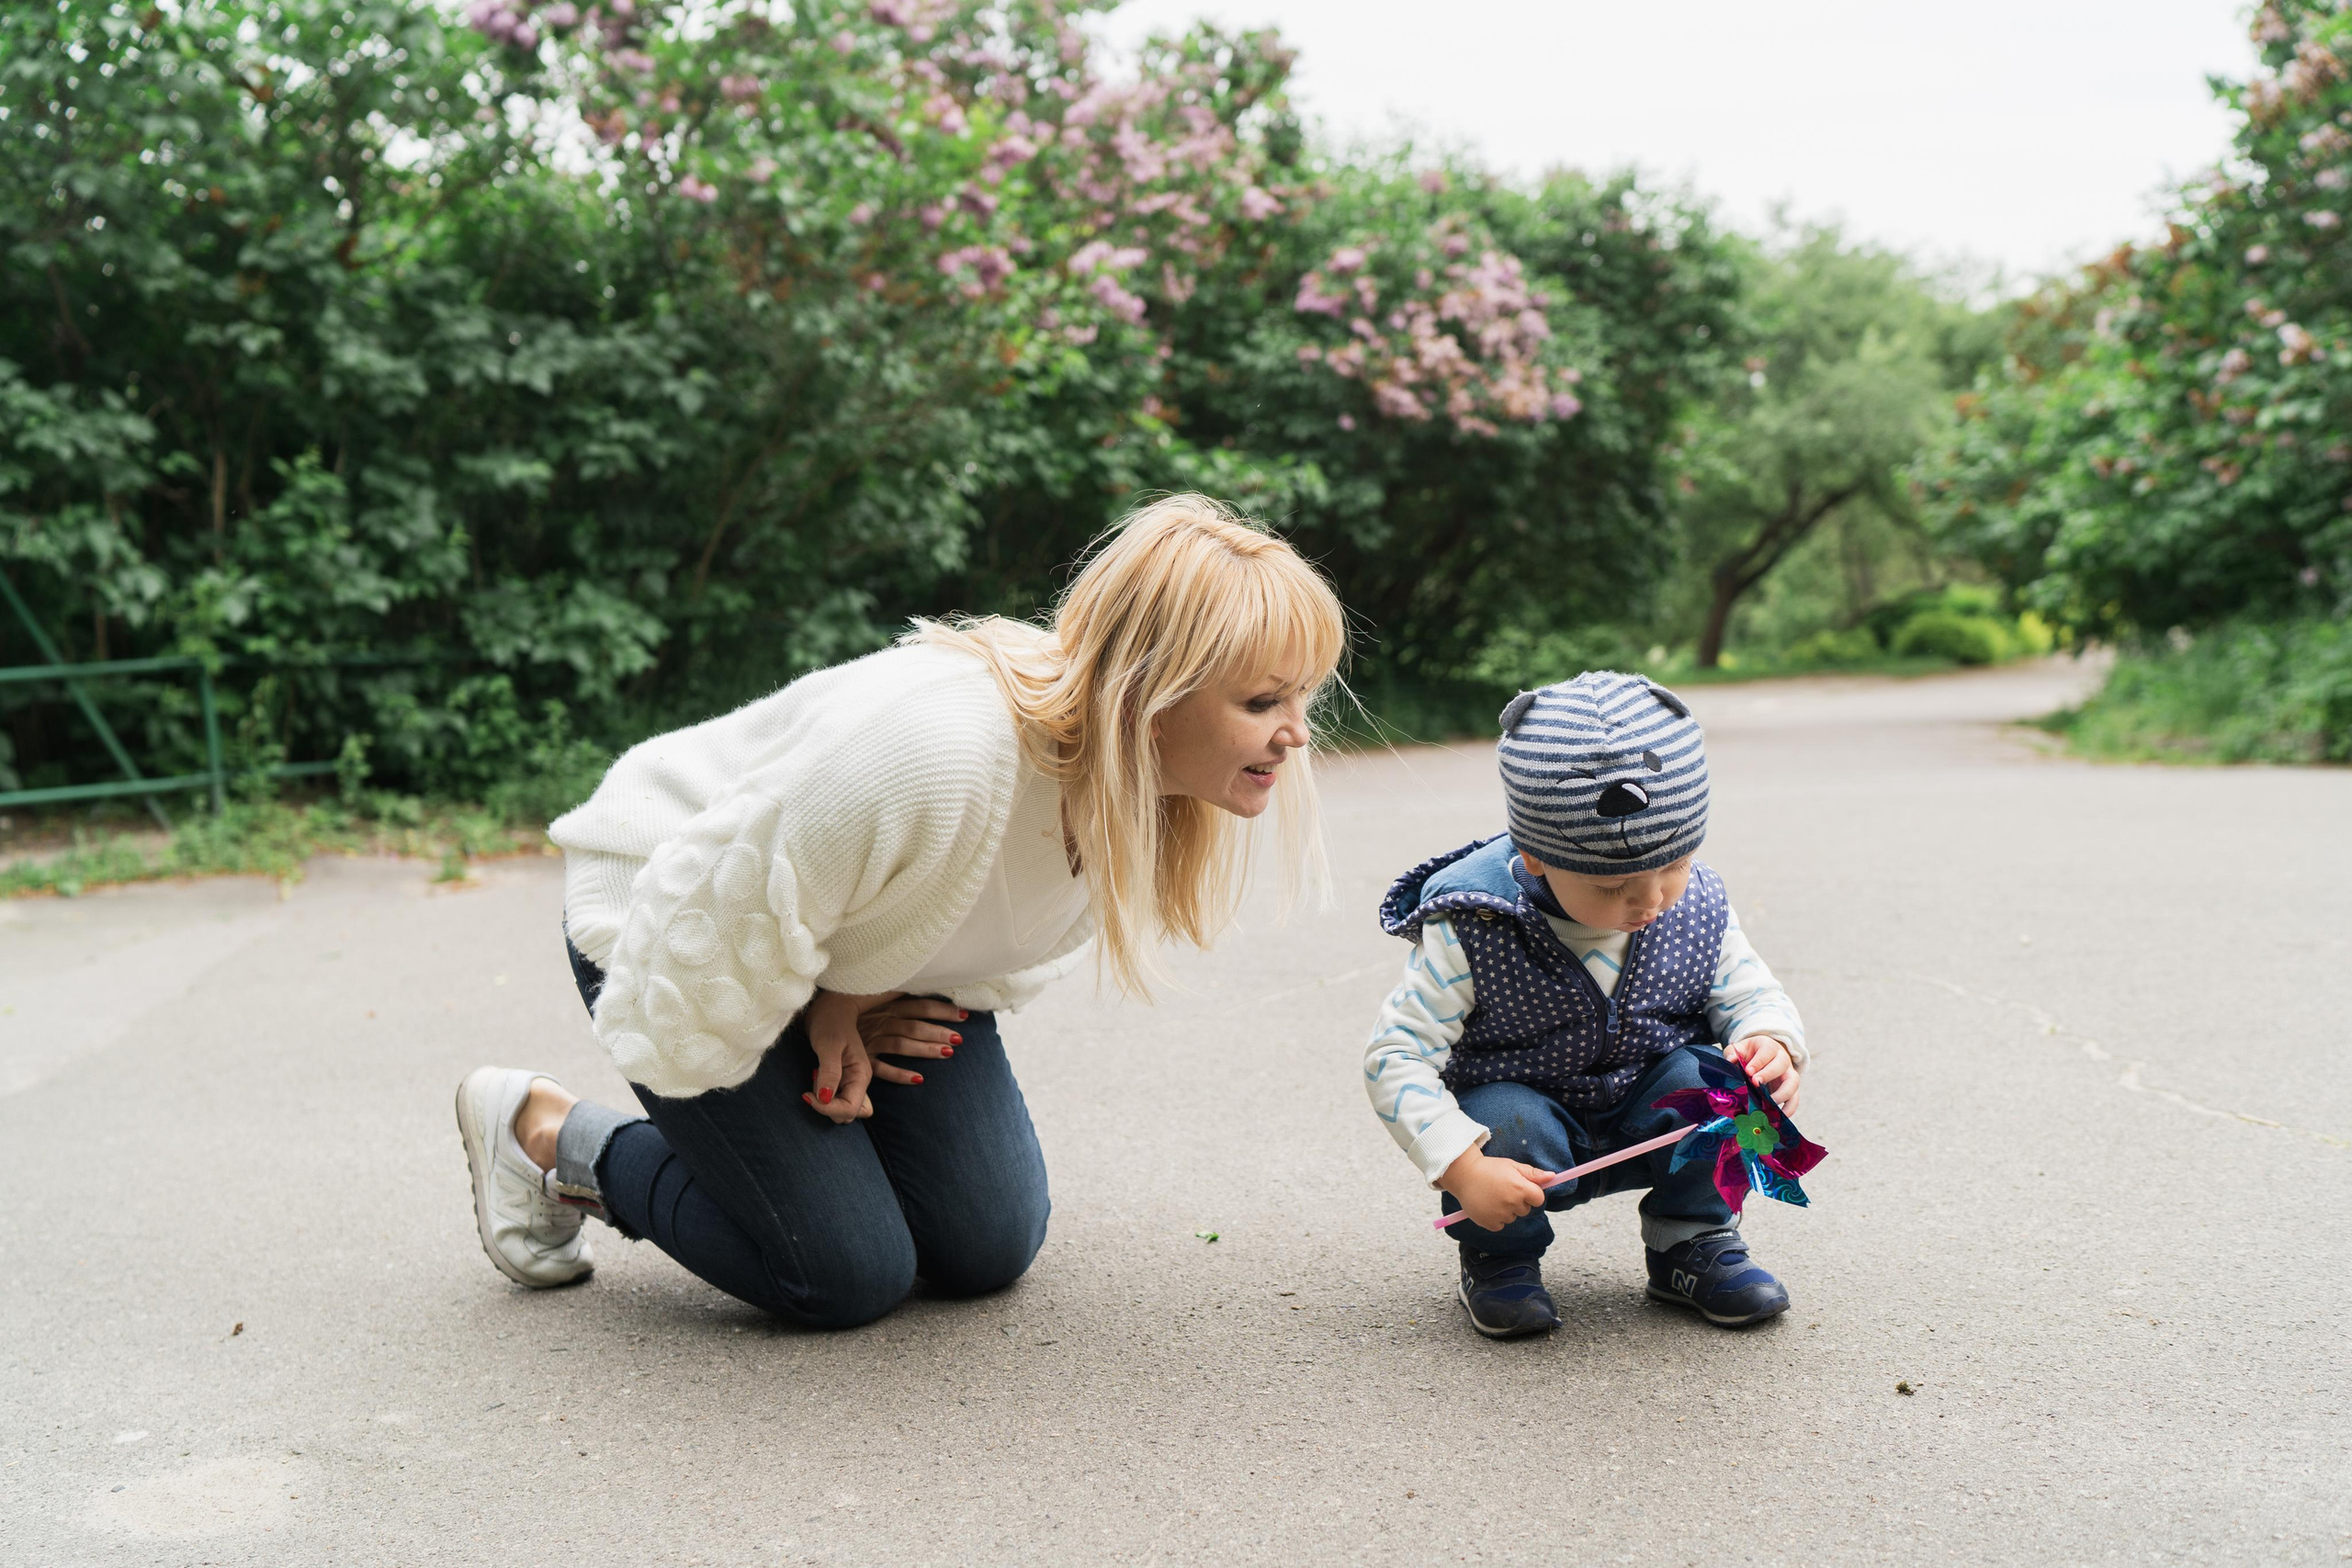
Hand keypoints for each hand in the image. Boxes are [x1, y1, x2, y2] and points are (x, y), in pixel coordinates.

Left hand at [802, 989, 886, 1123]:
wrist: (829, 1007)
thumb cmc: (830, 1021)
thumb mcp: (828, 1045)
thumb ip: (829, 1073)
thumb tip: (826, 1099)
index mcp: (861, 1075)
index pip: (850, 1109)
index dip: (827, 1109)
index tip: (807, 1095)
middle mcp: (859, 1081)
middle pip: (848, 1114)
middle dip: (828, 1107)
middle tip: (815, 1082)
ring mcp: (851, 1081)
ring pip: (842, 1109)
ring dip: (826, 1102)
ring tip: (816, 1077)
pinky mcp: (841, 1079)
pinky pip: (835, 1099)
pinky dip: (824, 1095)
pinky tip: (817, 1077)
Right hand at [856, 995, 966, 1083]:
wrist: (823, 1017)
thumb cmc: (857, 1008)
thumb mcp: (878, 998)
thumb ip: (901, 997)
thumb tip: (932, 993)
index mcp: (888, 1006)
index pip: (919, 1006)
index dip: (942, 1010)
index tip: (964, 1014)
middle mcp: (881, 1022)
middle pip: (913, 1026)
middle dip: (937, 1031)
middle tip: (959, 1039)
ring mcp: (871, 1040)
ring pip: (901, 1045)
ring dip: (924, 1049)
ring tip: (947, 1053)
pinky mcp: (862, 1058)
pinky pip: (881, 1068)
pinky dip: (899, 1074)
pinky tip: (919, 1079)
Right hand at [1436, 1147, 1557, 1232]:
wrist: (1463, 1174)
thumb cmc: (1489, 1168)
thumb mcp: (1512, 1165)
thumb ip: (1533, 1173)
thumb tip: (1553, 1177)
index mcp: (1521, 1188)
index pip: (1538, 1199)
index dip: (1531, 1193)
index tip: (1520, 1188)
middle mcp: (1512, 1203)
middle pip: (1525, 1210)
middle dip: (1518, 1202)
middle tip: (1503, 1190)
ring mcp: (1501, 1214)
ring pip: (1512, 1217)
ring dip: (1506, 1210)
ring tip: (1492, 1197)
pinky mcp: (1490, 1223)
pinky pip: (1500, 1225)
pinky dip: (1495, 1218)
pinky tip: (1487, 1206)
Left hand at [1724, 1035, 1801, 1111]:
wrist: (1763, 1056)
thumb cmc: (1750, 1054)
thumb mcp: (1740, 1049)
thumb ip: (1733, 1052)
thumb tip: (1731, 1060)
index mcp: (1769, 1046)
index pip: (1767, 1051)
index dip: (1758, 1061)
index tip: (1748, 1071)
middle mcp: (1783, 1059)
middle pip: (1781, 1064)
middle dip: (1769, 1074)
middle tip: (1755, 1083)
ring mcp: (1789, 1074)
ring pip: (1793, 1082)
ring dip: (1782, 1093)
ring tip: (1769, 1102)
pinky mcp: (1791, 1089)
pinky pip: (1795, 1098)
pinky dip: (1790, 1108)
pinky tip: (1779, 1116)